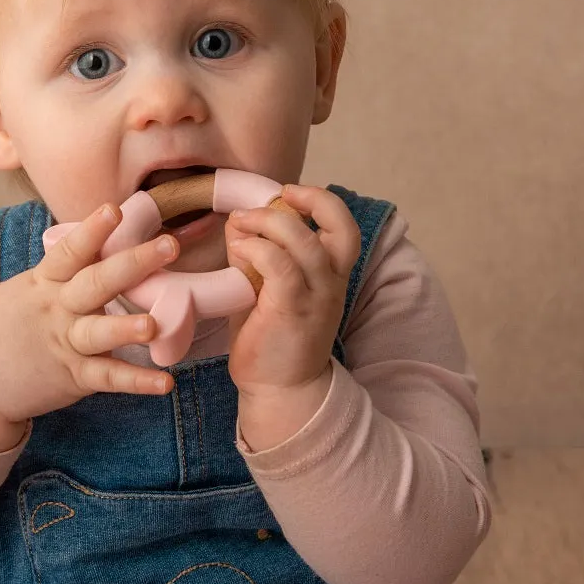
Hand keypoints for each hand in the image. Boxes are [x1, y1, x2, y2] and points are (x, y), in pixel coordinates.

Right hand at [0, 202, 179, 451]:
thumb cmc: (0, 328)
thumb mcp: (22, 290)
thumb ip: (57, 272)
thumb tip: (91, 243)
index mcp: (45, 283)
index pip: (69, 251)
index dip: (91, 230)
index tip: (113, 209)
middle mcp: (57, 310)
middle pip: (95, 283)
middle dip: (133, 263)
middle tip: (168, 246)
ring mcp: (64, 344)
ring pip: (98, 333)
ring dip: (126, 328)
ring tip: (153, 325)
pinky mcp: (72, 378)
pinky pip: (107, 378)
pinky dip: (137, 381)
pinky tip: (165, 381)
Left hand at [224, 185, 359, 447]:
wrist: (280, 389)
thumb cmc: (272, 337)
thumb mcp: (267, 288)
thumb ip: (258, 256)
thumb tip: (239, 223)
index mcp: (332, 274)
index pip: (345, 227)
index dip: (322, 201)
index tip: (289, 194)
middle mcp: (332, 282)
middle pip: (342, 227)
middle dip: (312, 200)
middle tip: (276, 196)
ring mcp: (315, 297)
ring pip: (306, 243)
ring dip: (271, 222)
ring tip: (243, 222)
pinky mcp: (291, 310)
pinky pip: (280, 266)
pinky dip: (258, 248)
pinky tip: (239, 249)